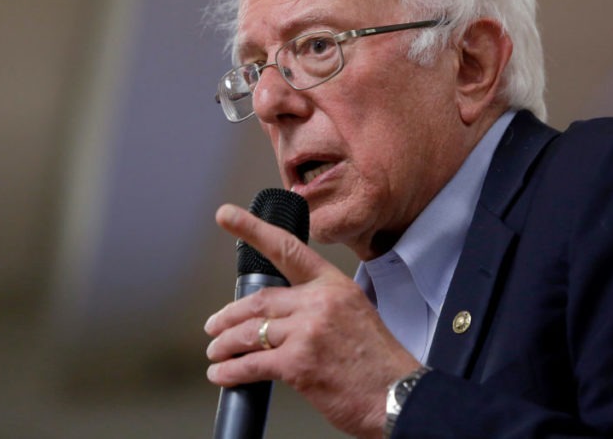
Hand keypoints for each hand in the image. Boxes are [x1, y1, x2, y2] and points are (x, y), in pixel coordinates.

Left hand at [205, 203, 420, 438]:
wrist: (397, 396)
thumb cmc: (378, 363)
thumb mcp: (355, 314)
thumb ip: (319, 307)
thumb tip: (284, 316)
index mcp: (333, 285)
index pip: (287, 249)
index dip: (252, 230)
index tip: (227, 215)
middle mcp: (319, 302)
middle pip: (259, 300)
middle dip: (229, 315)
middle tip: (214, 325)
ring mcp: (308, 332)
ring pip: (250, 331)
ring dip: (226, 343)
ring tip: (216, 351)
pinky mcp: (299, 364)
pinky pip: (252, 364)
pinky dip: (231, 371)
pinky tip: (223, 374)